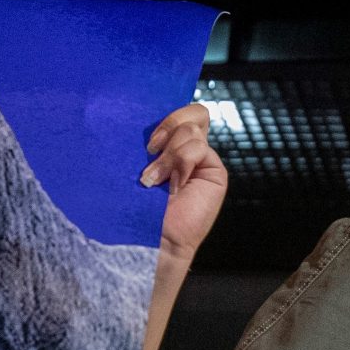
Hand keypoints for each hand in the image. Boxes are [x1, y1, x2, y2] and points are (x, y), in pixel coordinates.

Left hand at [143, 103, 226, 257]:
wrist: (150, 237)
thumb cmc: (135, 207)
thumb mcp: (135, 166)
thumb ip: (149, 144)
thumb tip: (141, 116)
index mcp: (170, 144)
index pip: (177, 111)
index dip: (166, 113)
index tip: (146, 133)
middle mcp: (188, 149)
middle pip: (193, 112)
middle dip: (168, 125)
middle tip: (150, 149)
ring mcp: (203, 159)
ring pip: (191, 130)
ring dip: (169, 156)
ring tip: (153, 180)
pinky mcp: (214, 171)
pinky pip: (198, 148)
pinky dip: (181, 164)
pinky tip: (174, 186)